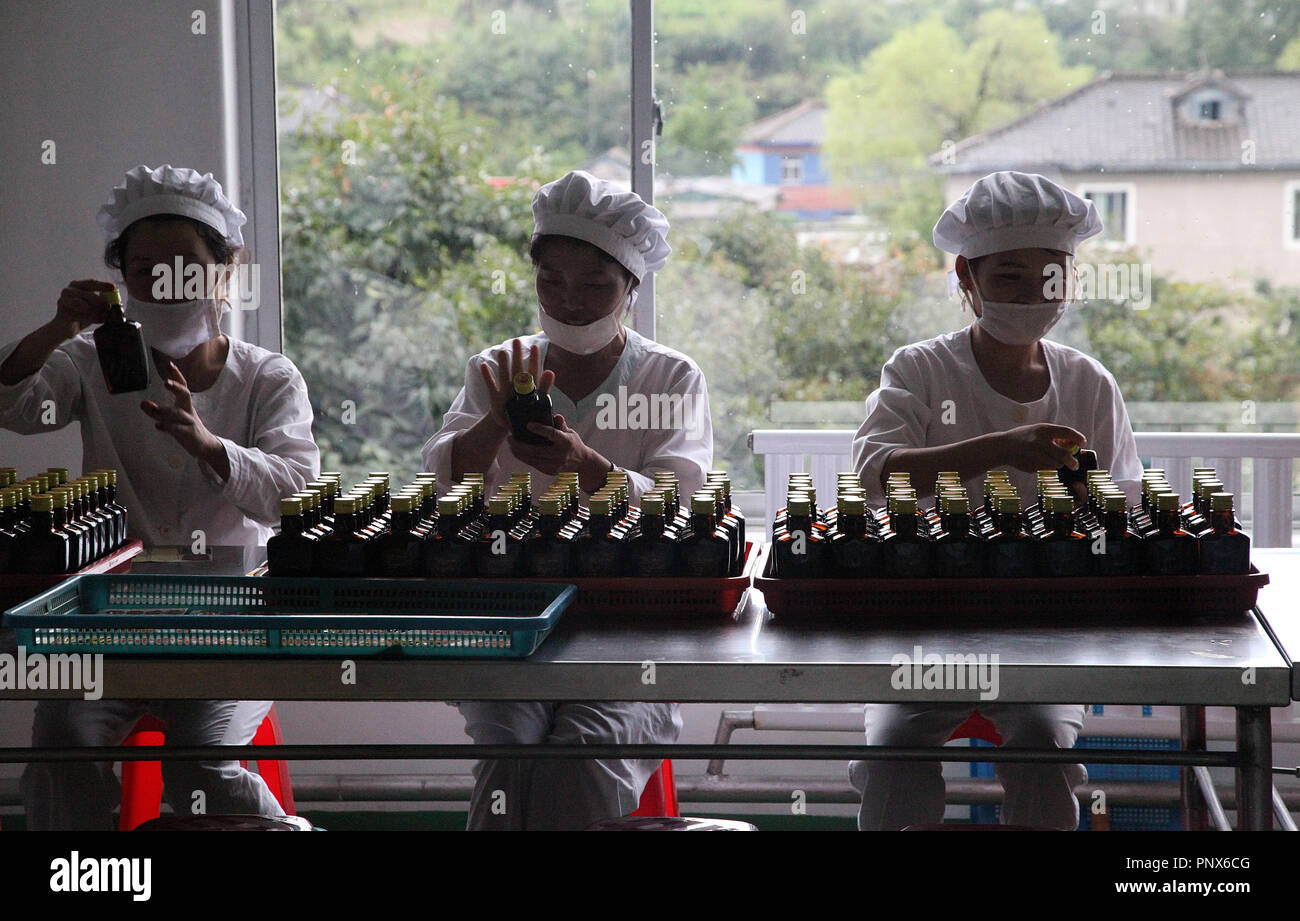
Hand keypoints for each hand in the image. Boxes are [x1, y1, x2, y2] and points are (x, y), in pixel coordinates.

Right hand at [55, 280, 117, 338]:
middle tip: (108, 305)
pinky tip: (98, 320)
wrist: (67, 328)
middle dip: (98, 299)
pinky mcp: (62, 313)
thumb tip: (113, 303)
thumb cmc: (83, 315)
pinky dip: (89, 318)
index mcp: (77, 286)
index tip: (113, 288)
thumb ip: (103, 304)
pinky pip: (77, 315)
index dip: (102, 285)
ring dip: (93, 310)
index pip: (91, 283)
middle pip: (85, 292)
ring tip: (102, 315)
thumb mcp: (96, 308)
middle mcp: (68, 291)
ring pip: (80, 303)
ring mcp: (63, 301)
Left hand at [140, 361, 230, 478]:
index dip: (177, 376)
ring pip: (178, 413)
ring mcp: (189, 422)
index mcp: (186, 405)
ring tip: (150, 408)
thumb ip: (157, 412)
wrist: (205, 446)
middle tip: (166, 382)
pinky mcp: (189, 434)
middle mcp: (188, 411)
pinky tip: (158, 425)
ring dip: (164, 410)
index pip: (183, 387)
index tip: (170, 365)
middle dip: (177, 388)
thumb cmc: (187, 429)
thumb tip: (143, 404)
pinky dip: (168, 427)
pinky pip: (178, 429)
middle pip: (185, 395)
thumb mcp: (173, 419)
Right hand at [479, 337, 554, 430]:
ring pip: (504, 375)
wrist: (512, 425)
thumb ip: (544, 388)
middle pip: (517, 369)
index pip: (533, 371)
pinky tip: (484, 365)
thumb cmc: (528, 413)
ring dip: (503, 364)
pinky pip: (491, 386)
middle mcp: (517, 386)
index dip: (534, 359)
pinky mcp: (495, 398)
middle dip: (517, 355)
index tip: (535, 347)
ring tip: (502, 351)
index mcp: (529, 388)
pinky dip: (487, 376)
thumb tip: (551, 371)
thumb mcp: (539, 403)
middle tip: (516, 341)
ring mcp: (505, 390)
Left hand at [508, 413, 607, 489]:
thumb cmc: (573, 444)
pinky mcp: (551, 471)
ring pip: (532, 459)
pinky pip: (534, 465)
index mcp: (566, 442)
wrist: (582, 464)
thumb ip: (561, 424)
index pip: (552, 434)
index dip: (540, 429)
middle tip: (510, 438)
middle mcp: (561, 454)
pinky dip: (524, 458)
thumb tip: (556, 416)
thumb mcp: (570, 432)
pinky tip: (517, 453)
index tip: (528, 424)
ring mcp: (556, 465)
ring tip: (510, 445)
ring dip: (519, 453)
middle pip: (536, 450)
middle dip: (520, 445)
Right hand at [997, 423, 1086, 472]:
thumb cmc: (1022, 437)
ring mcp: (1035, 455)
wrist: (1003, 447)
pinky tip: (1036, 462)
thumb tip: (1072, 444)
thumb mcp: (1037, 430)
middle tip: (1074, 464)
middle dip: (1072, 461)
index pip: (1066, 432)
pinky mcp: (1031, 466)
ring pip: (1055, 464)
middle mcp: (1040, 442)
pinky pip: (1045, 469)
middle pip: (1063, 454)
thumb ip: (1052, 436)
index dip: (1077, 438)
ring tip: (1050, 460)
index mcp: (1043, 430)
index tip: (1083, 443)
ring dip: (1057, 464)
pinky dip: (1046, 467)